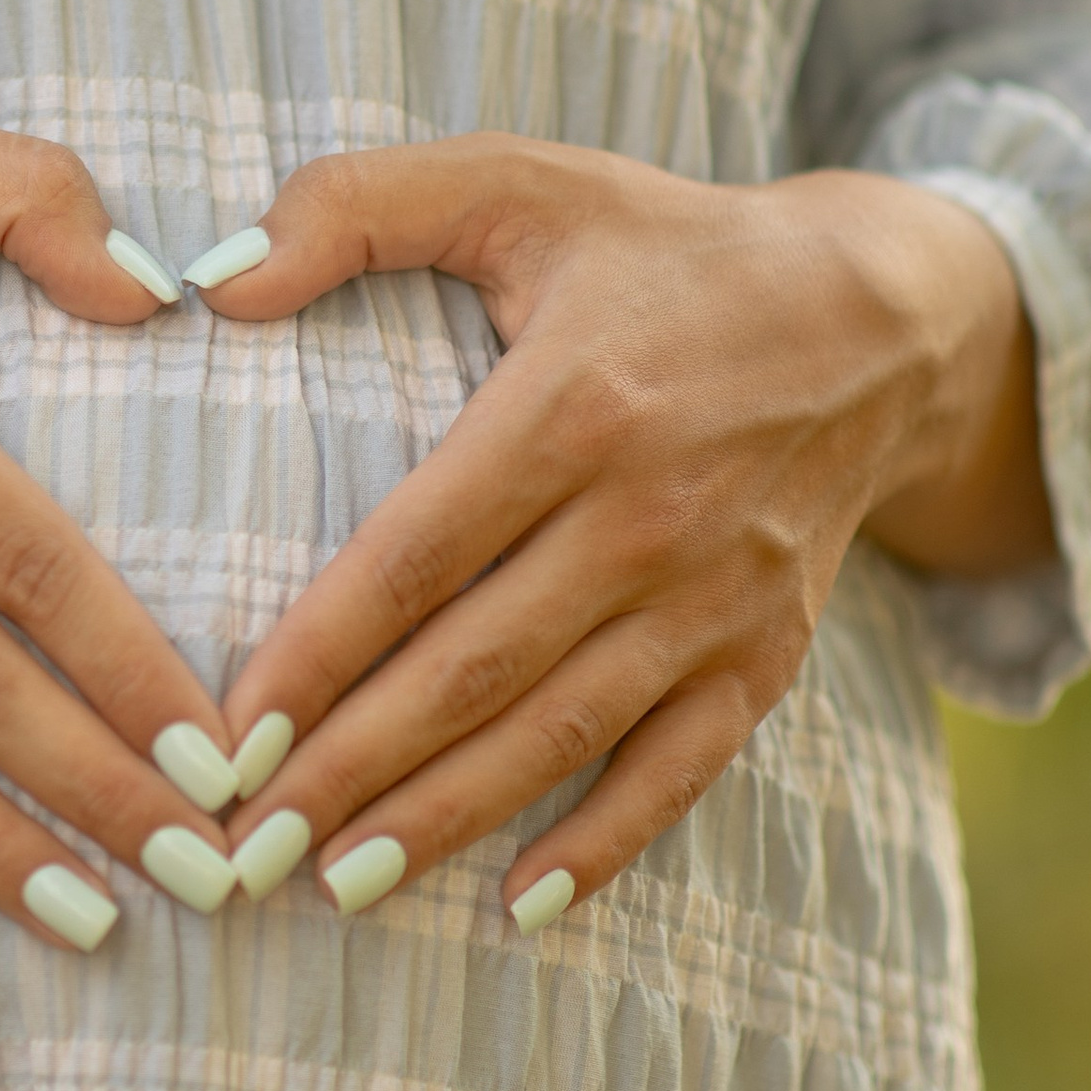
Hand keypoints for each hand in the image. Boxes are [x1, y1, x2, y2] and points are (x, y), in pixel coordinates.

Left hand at [192, 141, 1050, 926]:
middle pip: (475, 669)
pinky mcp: (767, 654)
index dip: (317, 653)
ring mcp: (716, 598)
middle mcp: (649, 516)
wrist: (876, 318)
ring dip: (446, 820)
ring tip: (337, 886)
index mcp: (574, 405)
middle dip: (351, 770)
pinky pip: (680, 769)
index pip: (416, 556)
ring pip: (561, 734)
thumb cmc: (660, 248)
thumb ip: (357, 207)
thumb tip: (214, 284)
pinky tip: (519, 907)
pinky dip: (605, 845)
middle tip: (243, 844)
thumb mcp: (518, 183)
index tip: (226, 731)